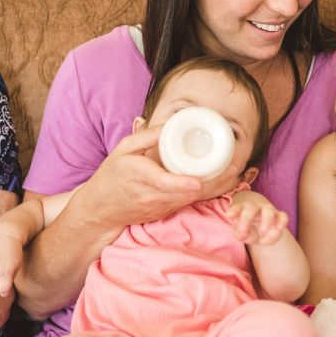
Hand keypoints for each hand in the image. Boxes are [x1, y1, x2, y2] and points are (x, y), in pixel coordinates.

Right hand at [74, 125, 233, 228]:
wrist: (100, 209)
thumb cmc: (111, 176)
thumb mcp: (122, 150)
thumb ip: (145, 137)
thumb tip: (169, 124)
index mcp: (141, 177)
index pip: (165, 184)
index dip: (183, 184)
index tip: (198, 181)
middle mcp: (153, 195)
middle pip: (187, 192)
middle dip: (213, 183)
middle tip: (234, 167)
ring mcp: (161, 206)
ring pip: (192, 200)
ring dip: (215, 188)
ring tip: (235, 172)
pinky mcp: (166, 211)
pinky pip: (189, 203)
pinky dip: (207, 194)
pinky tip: (223, 182)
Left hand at [227, 192, 287, 244]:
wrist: (264, 234)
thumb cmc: (249, 231)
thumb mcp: (243, 235)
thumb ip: (240, 234)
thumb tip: (243, 233)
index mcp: (243, 209)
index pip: (238, 207)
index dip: (234, 210)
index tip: (229, 215)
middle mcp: (256, 207)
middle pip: (251, 207)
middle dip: (246, 217)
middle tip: (244, 231)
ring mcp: (269, 211)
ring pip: (268, 210)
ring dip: (266, 220)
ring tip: (263, 231)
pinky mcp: (279, 216)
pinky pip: (283, 216)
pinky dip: (281, 221)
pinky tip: (278, 228)